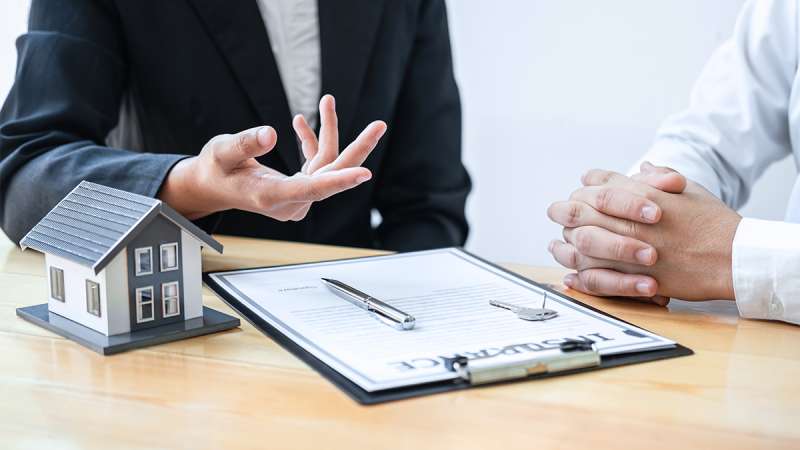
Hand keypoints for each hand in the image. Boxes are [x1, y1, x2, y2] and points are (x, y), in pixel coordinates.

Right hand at [159, 95, 385, 220]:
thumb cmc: (215, 169)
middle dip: (357, 148)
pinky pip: (317, 164)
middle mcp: (290, 200)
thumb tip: (270, 133)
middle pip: (331, 175)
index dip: (339, 181)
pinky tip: (302, 122)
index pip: (312, 189)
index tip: (364, 173)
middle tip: (379, 126)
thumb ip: (245, 143)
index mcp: (271, 196)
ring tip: (327, 101)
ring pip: (327, 165)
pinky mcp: (300, 189)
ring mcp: (298, 197)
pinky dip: (312, 142)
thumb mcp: (222, 152)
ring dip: (328, 132)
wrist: (211, 187)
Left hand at [546, 162, 741, 301]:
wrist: (733, 256)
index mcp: (641, 195)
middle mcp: (629, 220)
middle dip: (563, 211)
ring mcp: (628, 249)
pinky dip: (578, 276)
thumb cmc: (713, 222)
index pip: (598, 185)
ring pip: (581, 243)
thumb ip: (659, 178)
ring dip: (565, 243)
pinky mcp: (632, 277)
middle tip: (555, 212)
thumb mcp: (688, 189)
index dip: (584, 188)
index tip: (578, 191)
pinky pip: (595, 277)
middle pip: (580, 210)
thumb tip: (642, 167)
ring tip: (556, 244)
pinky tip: (569, 275)